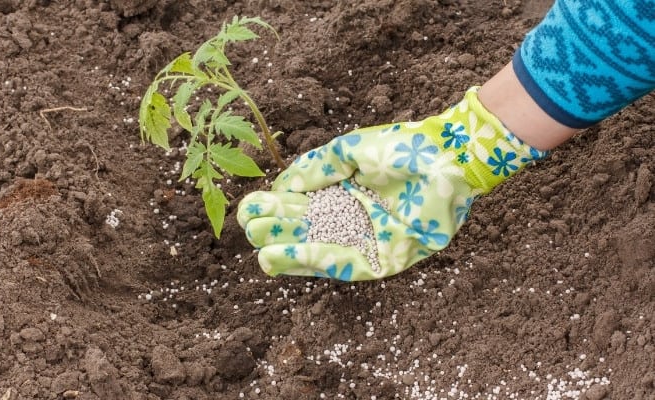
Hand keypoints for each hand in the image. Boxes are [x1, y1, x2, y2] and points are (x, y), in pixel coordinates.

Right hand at [237, 87, 545, 280]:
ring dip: (293, 253)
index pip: (303, 205)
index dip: (276, 208)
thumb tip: (281, 186)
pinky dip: (320, 259)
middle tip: (250, 231)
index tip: (251, 208)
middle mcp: (354, 217)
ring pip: (323, 250)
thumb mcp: (350, 151)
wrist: (448, 158)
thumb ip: (316, 168)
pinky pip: (348, 263)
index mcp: (346, 191)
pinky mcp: (387, 258)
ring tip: (262, 254)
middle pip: (309, 230)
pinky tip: (294, 255)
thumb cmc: (402, 148)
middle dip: (279, 231)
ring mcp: (369, 239)